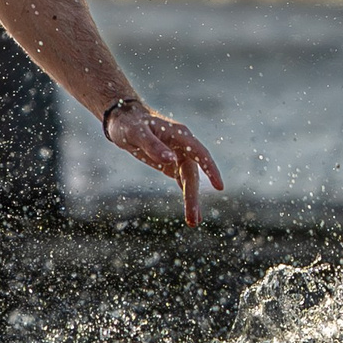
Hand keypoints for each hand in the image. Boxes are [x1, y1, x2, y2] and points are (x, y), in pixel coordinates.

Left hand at [103, 100, 223, 228]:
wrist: (123, 119)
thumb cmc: (130, 123)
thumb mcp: (136, 133)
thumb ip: (153, 146)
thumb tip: (171, 160)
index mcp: (180, 135)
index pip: (200, 153)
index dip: (210, 169)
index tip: (219, 187)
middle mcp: (183, 146)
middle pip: (192, 174)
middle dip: (193, 197)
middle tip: (194, 220)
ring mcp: (178, 155)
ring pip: (189, 180)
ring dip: (192, 200)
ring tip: (194, 222)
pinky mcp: (171, 164)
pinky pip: (182, 181)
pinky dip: (187, 195)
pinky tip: (192, 212)